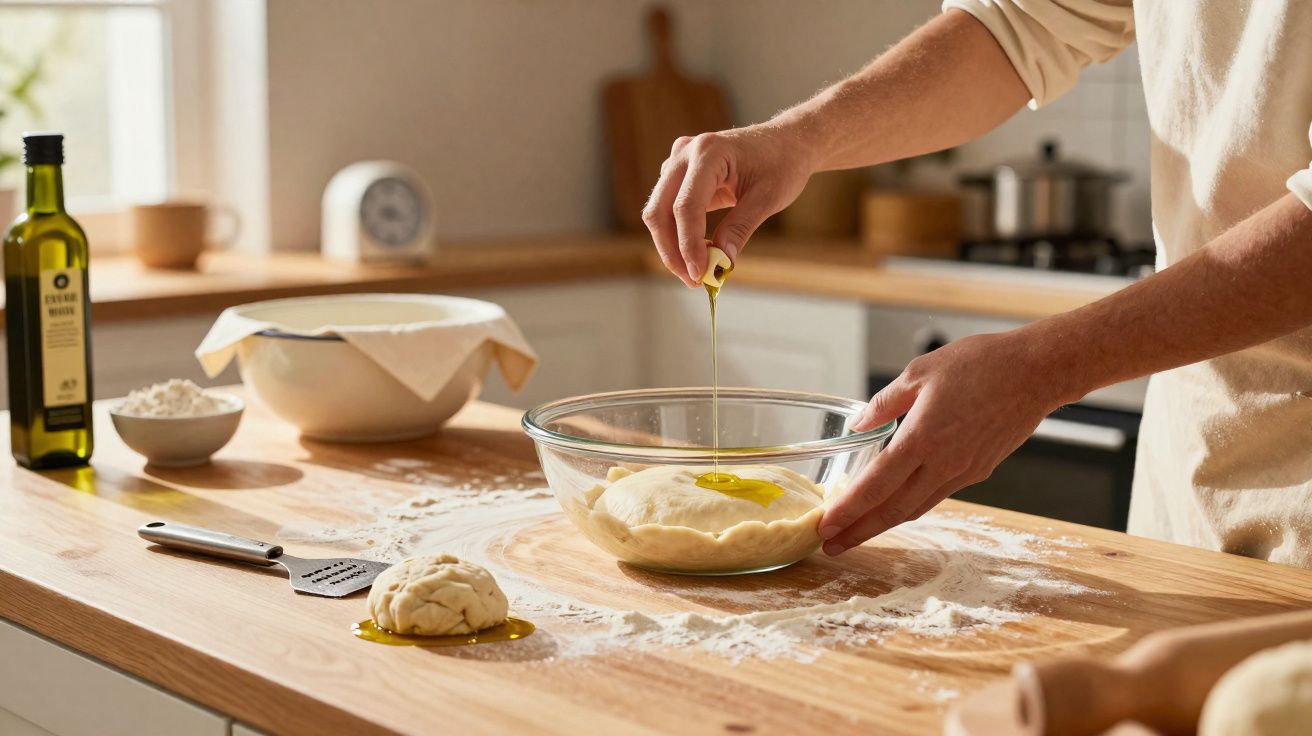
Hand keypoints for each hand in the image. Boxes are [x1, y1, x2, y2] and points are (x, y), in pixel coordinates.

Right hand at [642, 125, 814, 286]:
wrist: (786, 143)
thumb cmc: (782, 164)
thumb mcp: (768, 198)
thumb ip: (740, 228)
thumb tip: (720, 263)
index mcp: (708, 152)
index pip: (685, 205)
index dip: (688, 244)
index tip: (699, 275)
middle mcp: (685, 153)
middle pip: (659, 211)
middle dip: (672, 251)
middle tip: (693, 281)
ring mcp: (678, 162)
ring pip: (658, 213)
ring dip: (672, 246)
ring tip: (699, 271)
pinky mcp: (679, 176)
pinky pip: (668, 210)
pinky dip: (679, 235)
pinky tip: (699, 253)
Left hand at [818, 331, 1073, 554]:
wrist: (1036, 373)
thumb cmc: (981, 364)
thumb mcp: (919, 372)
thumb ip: (884, 404)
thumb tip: (859, 425)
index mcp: (923, 438)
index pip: (876, 485)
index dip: (848, 509)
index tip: (826, 525)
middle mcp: (943, 464)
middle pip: (893, 510)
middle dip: (859, 531)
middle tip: (831, 545)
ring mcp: (963, 472)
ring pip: (915, 508)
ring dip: (883, 524)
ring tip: (856, 533)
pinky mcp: (978, 471)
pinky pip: (936, 495)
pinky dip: (910, 506)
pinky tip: (894, 505)